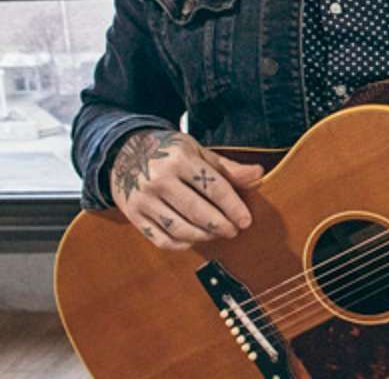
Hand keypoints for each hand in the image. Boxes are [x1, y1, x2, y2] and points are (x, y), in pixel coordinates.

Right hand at [109, 128, 263, 250]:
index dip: (233, 207)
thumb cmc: (169, 152)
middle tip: (235, 231)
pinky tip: (194, 239)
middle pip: (197, 211)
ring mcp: (143, 199)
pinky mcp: (133, 215)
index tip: (246, 220)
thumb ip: (228, 167)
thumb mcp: (198, 151)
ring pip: (179, 228)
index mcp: (180, 159)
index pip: (213, 188)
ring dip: (204, 236)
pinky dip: (181, 244)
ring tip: (217, 234)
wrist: (123, 151)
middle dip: (221, 225)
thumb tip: (259, 174)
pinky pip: (160, 239)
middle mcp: (159, 179)